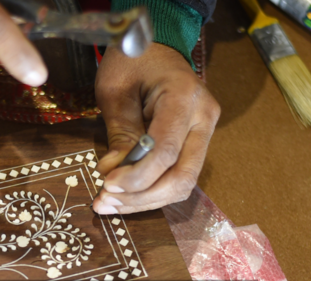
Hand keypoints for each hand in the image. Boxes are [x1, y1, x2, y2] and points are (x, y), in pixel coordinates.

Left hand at [92, 43, 219, 214]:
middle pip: (183, 176)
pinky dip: (151, 191)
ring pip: (183, 183)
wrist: (156, 47)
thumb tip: (112, 173)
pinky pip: (178, 176)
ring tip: (109, 204)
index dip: (137, 176)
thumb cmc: (132, 61)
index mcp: (184, 97)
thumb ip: (119, 133)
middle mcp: (204, 117)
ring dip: (145, 200)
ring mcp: (205, 131)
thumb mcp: (115, 92)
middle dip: (142, 196)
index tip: (107, 184)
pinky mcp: (196, 142)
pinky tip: (125, 197)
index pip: (166, 151)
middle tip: (105, 202)